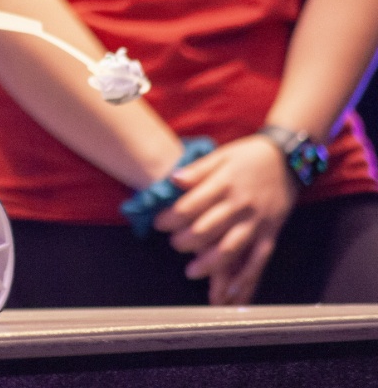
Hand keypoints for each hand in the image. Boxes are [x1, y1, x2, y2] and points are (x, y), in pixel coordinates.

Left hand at [153, 135, 298, 303]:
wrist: (289, 158)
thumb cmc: (249, 155)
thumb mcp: (222, 155)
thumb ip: (197, 170)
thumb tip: (173, 180)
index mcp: (224, 184)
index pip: (192, 205)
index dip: (171, 217)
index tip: (158, 224)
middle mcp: (240, 205)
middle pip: (208, 229)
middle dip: (186, 241)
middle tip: (174, 245)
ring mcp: (257, 221)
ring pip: (232, 248)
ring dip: (210, 264)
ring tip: (192, 271)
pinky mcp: (271, 233)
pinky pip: (259, 260)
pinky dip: (246, 279)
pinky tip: (232, 293)